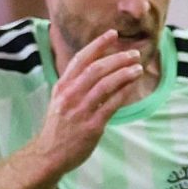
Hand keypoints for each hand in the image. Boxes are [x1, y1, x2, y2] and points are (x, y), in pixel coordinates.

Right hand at [29, 29, 145, 175]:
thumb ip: (74, 85)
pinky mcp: (92, 125)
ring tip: (138, 68)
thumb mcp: (59, 101)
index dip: (98, 45)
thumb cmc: (58, 127)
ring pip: (105, 84)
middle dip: (117, 58)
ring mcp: (80, 110)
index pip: (81, 59)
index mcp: (62, 86)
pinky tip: (133, 85)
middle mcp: (70, 95)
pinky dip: (124, 92)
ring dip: (124, 73)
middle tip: (133, 54)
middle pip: (96, 69)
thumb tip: (95, 69)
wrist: (49, 154)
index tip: (113, 34)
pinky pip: (111, 104)